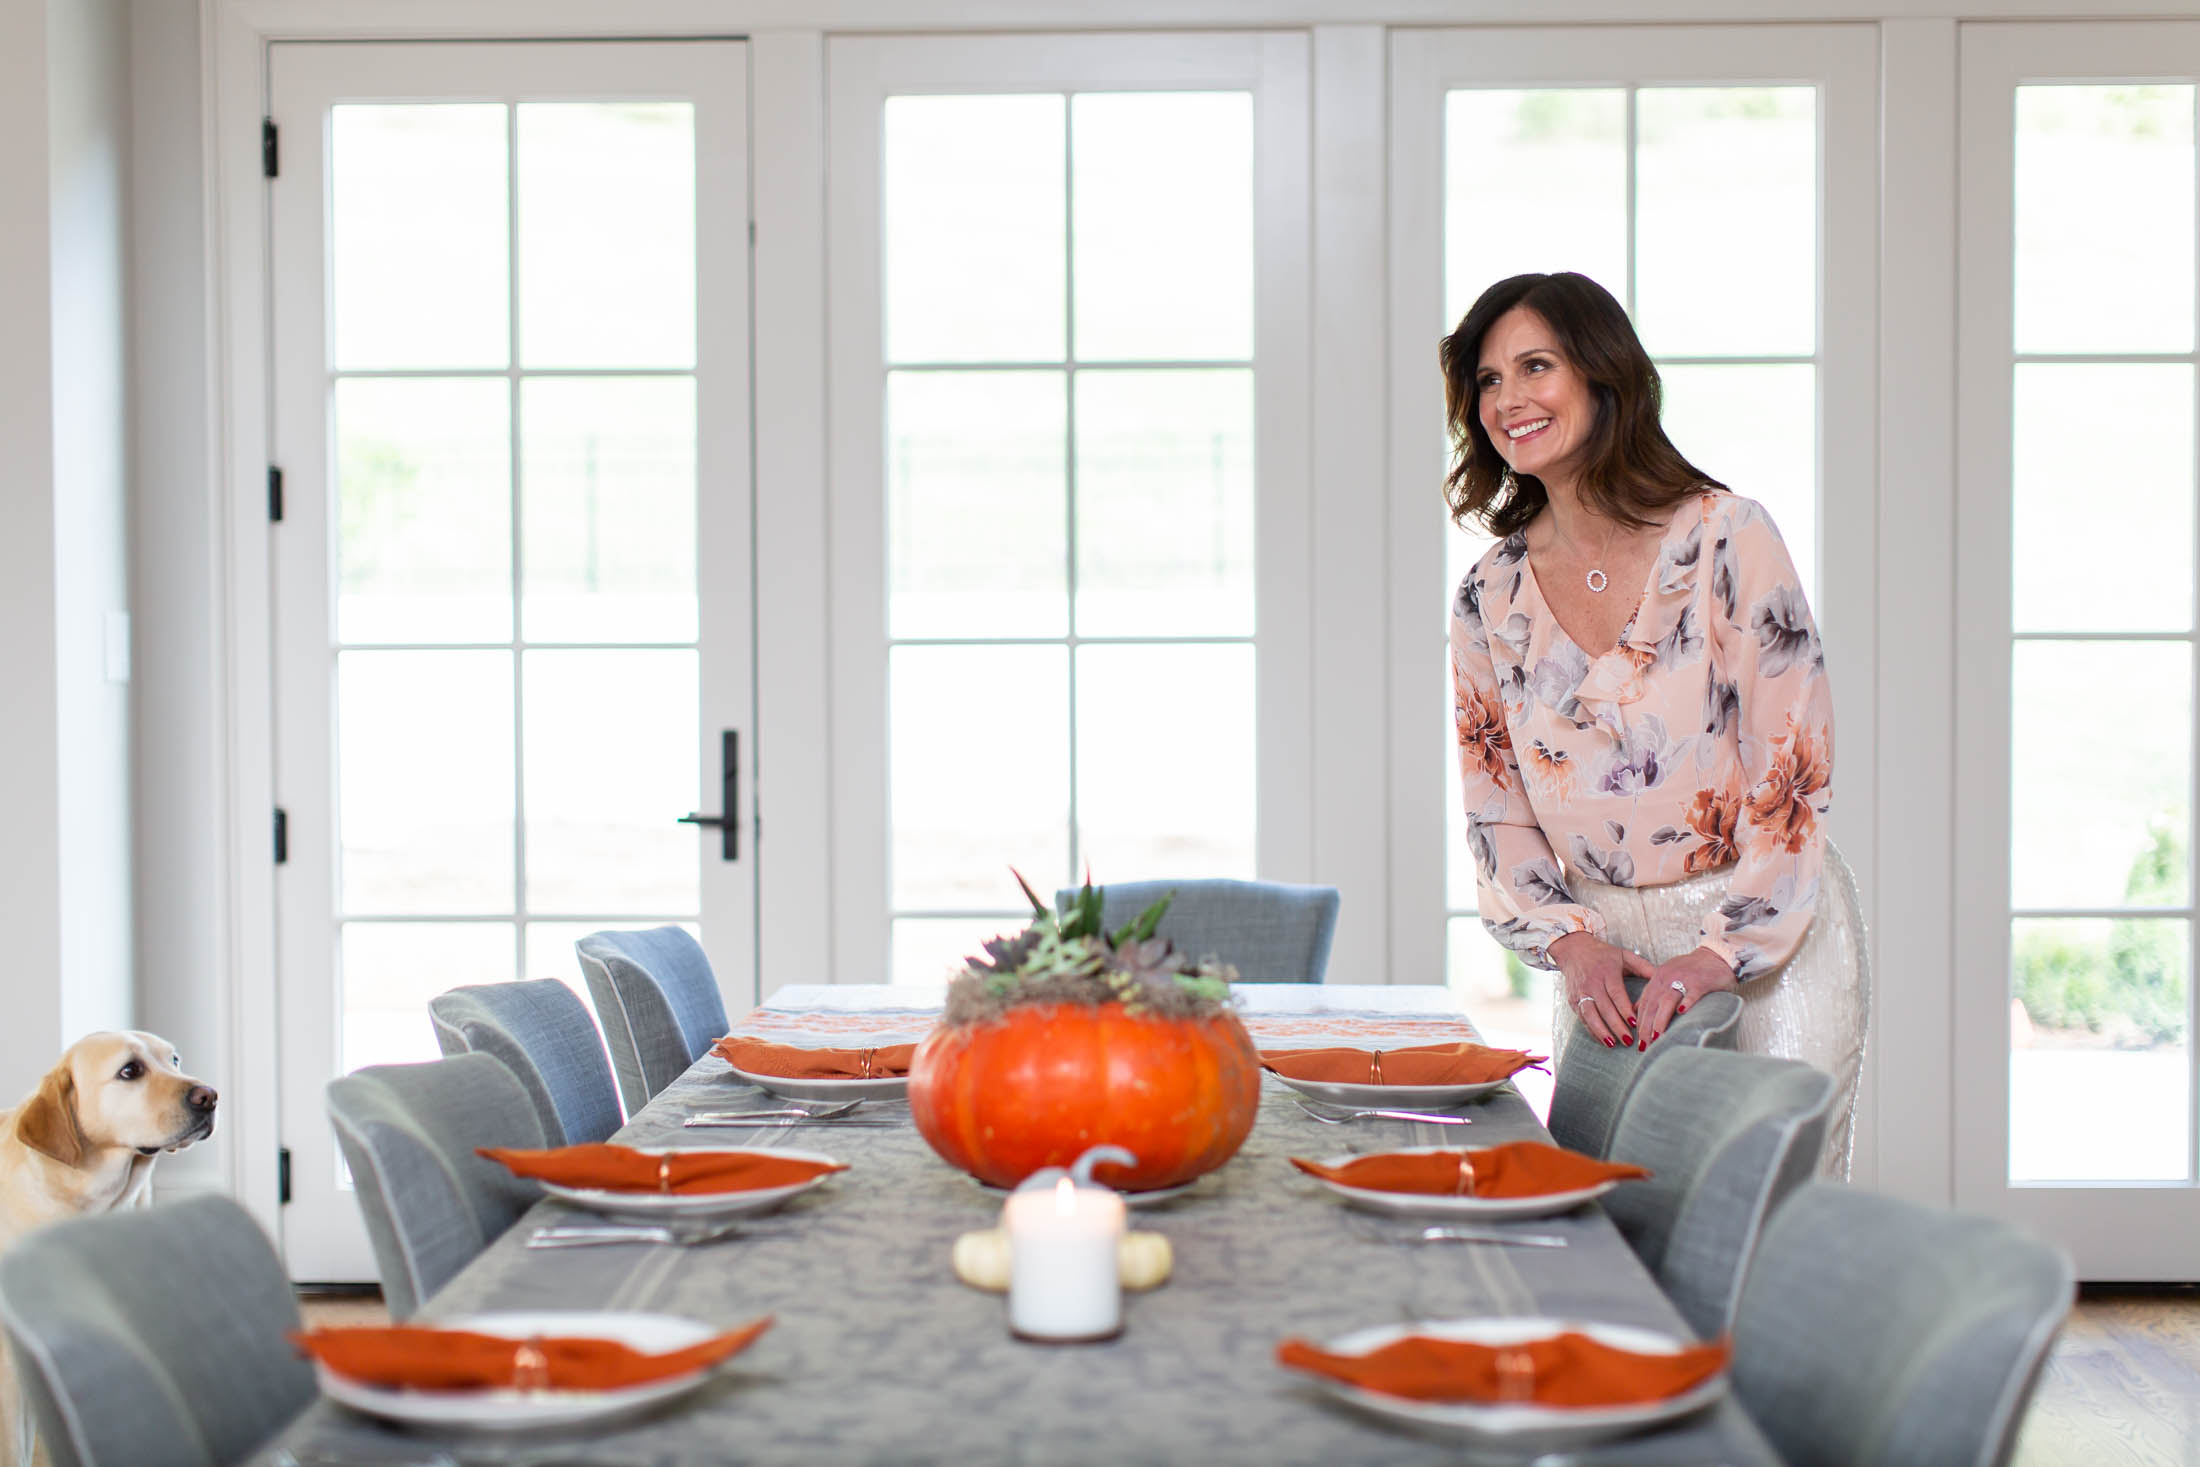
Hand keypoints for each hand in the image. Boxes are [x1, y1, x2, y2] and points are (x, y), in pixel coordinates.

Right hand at [1549, 933, 1655, 1048]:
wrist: (1574, 950)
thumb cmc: (1603, 954)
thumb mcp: (1624, 955)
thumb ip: (1643, 966)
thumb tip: (1663, 977)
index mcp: (1607, 971)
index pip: (1616, 993)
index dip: (1625, 1009)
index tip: (1635, 1023)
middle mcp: (1592, 982)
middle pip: (1604, 1007)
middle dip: (1616, 1026)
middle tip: (1629, 1040)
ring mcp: (1581, 992)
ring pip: (1590, 1014)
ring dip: (1601, 1031)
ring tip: (1612, 1044)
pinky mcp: (1573, 999)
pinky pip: (1582, 1017)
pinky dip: (1592, 1030)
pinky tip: (1602, 1039)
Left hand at [1632, 947, 1737, 1049]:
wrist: (1715, 956)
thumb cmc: (1691, 970)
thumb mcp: (1667, 977)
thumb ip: (1653, 992)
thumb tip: (1636, 1009)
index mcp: (1658, 978)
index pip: (1645, 1002)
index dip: (1639, 1021)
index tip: (1637, 1039)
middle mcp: (1667, 978)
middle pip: (1652, 1004)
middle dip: (1646, 1026)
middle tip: (1644, 1045)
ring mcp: (1684, 979)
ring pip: (1667, 1001)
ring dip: (1660, 1020)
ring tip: (1656, 1038)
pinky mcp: (1700, 982)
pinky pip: (1692, 993)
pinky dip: (1686, 1003)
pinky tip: (1682, 1014)